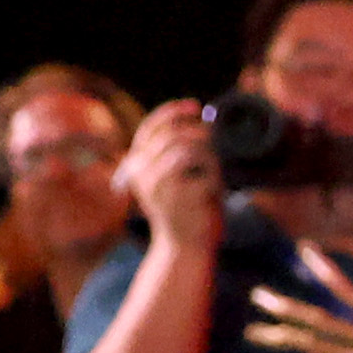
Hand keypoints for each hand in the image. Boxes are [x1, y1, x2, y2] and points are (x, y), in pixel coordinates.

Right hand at [116, 100, 222, 256]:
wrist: (184, 247)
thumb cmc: (185, 209)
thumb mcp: (175, 177)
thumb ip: (180, 152)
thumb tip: (203, 124)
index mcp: (136, 165)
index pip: (150, 128)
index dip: (172, 112)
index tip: (196, 106)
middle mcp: (141, 172)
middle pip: (172, 135)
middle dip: (199, 132)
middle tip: (214, 138)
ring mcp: (158, 184)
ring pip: (189, 150)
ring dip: (209, 158)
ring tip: (213, 175)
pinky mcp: (179, 196)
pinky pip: (207, 173)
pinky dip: (216, 178)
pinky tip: (212, 194)